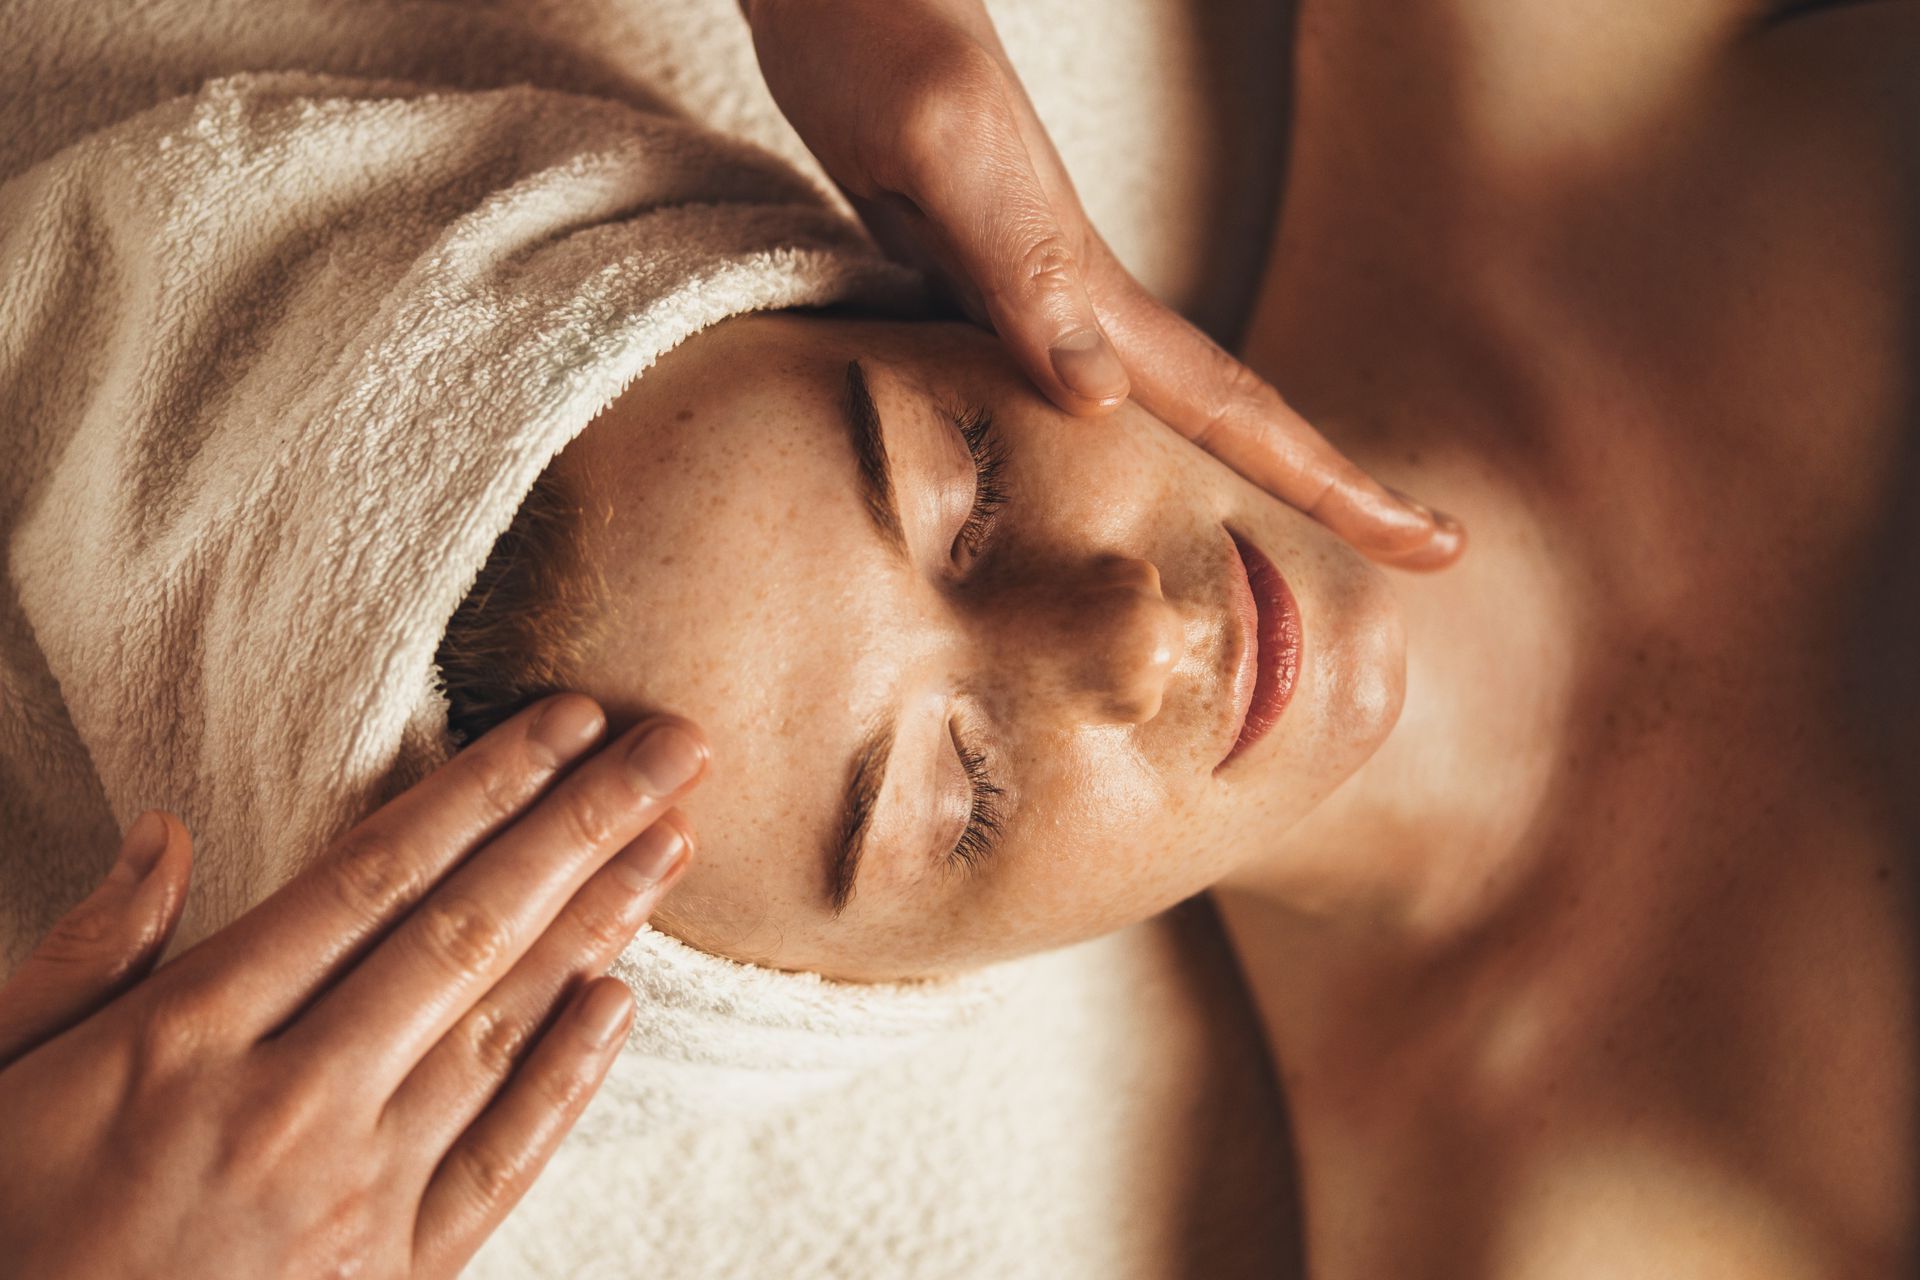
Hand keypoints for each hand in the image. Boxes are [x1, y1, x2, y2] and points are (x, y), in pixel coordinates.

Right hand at [0, 696, 703, 1278]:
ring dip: (598, 925)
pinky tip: (621, 1003)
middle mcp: (289, 1099)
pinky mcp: (393, 1279)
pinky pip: (502, 1163)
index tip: (562, 721)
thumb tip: (167, 835)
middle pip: (467, 929)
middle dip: (581, 826)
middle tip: (671, 749)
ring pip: (501, 1029)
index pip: (373, 873)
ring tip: (671, 843)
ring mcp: (352, 1194)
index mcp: (188, 1032)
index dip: (481, 786)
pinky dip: (568, 1079)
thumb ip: (87, 954)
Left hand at [743, 0, 1462, 568]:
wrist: (845, 2)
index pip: (1240, 410)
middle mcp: (1083, 312)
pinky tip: (1112, 486)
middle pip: (1226, 424)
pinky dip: (1113, 462)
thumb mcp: (948, 155)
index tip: (1433, 542)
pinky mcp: (976, 302)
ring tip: (1287, 548)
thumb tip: (1105, 400)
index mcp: (1096, 292)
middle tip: (1430, 552)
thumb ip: (1025, 272)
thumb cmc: (885, 60)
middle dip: (1325, 493)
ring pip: (1154, 423)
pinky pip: (1059, 411)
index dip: (1333, 484)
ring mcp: (1036, 310)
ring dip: (1230, 484)